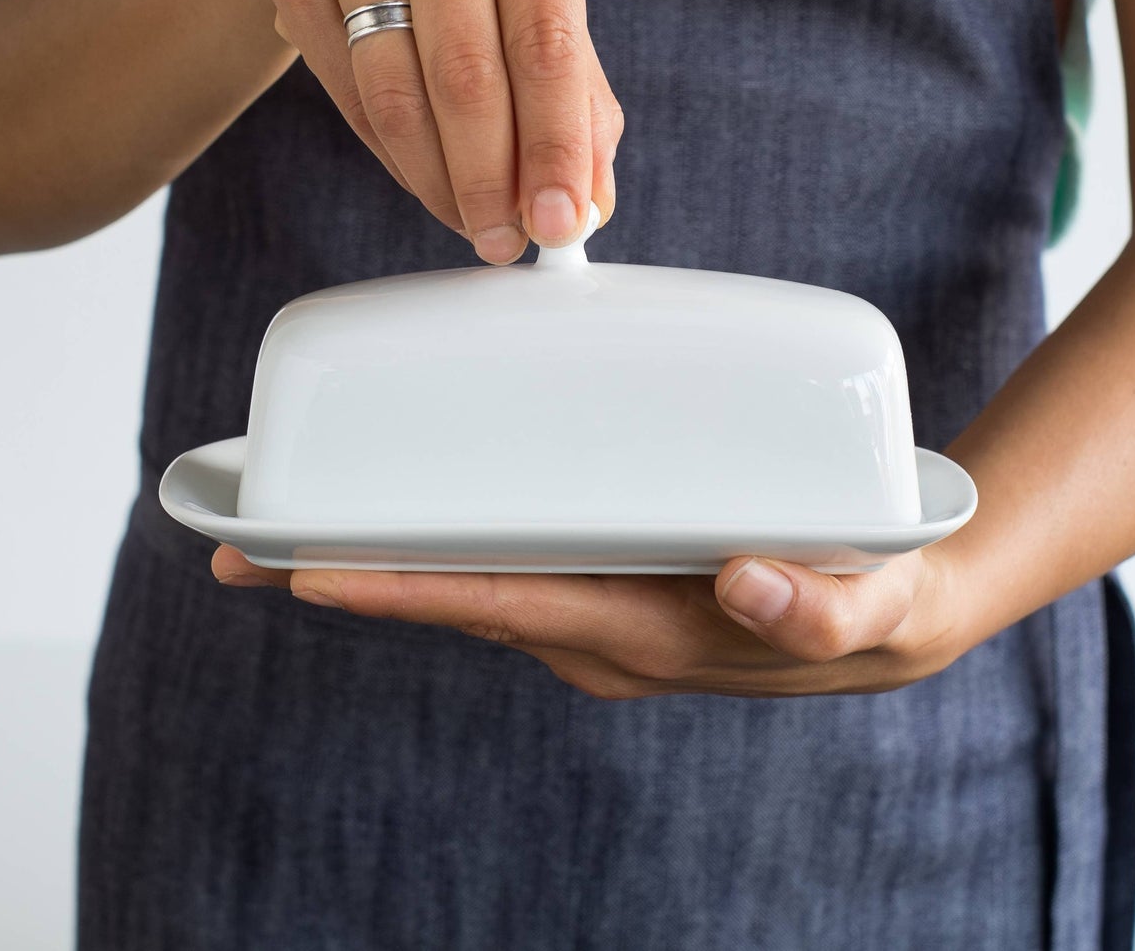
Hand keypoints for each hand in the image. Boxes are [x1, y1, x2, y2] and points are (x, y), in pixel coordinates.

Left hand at [210, 545, 963, 698]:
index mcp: (641, 631)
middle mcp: (598, 629)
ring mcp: (595, 607)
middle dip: (352, 573)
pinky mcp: (605, 576)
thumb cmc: (868, 598)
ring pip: (471, 578)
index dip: (400, 588)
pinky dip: (445, 537)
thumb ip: (818, 608)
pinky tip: (411, 502)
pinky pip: (507, 557)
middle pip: (456, 595)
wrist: (890, 609)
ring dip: (383, 553)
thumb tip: (746, 582)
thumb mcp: (868, 607)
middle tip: (244, 542)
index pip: (500, 605)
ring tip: (297, 516)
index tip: (302, 571)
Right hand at [250, 0, 622, 262]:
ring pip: (400, 91)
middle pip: (468, 71)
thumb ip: (578, 100)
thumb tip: (588, 207)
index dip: (556, 146)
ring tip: (471, 222)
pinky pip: (350, 92)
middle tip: (507, 242)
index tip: (561, 224)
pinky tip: (424, 177)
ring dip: (439, 179)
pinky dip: (393, 154)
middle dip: (491, 179)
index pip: (548, 39)